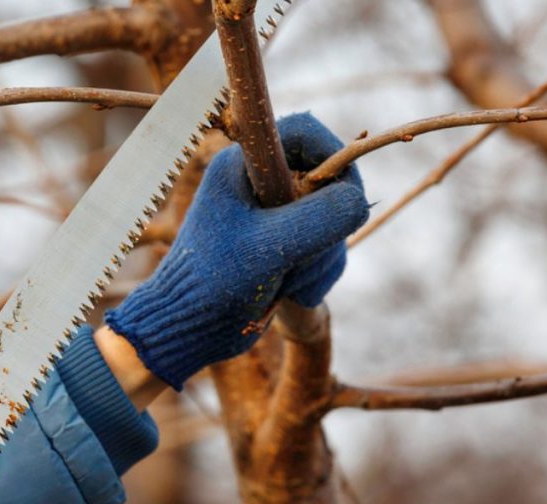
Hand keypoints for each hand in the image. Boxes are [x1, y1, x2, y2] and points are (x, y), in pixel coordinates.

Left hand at [105, 112, 368, 388]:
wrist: (188, 327)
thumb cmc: (214, 281)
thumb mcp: (270, 247)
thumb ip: (319, 218)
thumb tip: (358, 201)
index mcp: (244, 165)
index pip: (305, 132)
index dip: (336, 154)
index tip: (347, 193)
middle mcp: (261, 183)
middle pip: (328, 183)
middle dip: (327, 227)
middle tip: (302, 257)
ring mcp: (274, 216)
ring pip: (331, 221)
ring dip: (322, 258)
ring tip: (288, 283)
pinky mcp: (284, 246)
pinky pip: (326, 249)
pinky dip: (317, 274)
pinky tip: (293, 293)